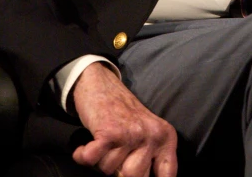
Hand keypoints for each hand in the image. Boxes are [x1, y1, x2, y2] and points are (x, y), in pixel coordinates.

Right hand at [72, 62, 176, 176]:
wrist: (102, 84)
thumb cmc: (123, 115)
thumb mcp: (146, 134)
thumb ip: (148, 160)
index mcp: (165, 138)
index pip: (168, 174)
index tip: (138, 176)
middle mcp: (151, 135)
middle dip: (119, 171)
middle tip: (115, 152)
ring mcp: (131, 133)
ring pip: (109, 170)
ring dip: (101, 160)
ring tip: (105, 141)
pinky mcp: (109, 131)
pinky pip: (92, 160)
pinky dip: (83, 155)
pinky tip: (86, 146)